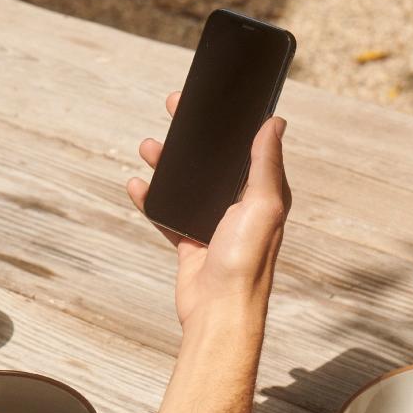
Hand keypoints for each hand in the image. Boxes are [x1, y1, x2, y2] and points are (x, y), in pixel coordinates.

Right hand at [126, 92, 291, 331]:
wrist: (219, 313)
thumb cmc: (246, 262)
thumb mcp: (262, 206)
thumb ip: (265, 164)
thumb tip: (275, 123)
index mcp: (262, 195)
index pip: (247, 147)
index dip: (230, 122)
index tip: (210, 99)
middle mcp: (240, 207)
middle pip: (213, 161)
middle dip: (193, 136)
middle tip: (173, 108)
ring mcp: (213, 224)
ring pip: (187, 184)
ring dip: (168, 164)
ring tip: (149, 146)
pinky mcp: (190, 241)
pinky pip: (167, 213)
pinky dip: (152, 199)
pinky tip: (137, 185)